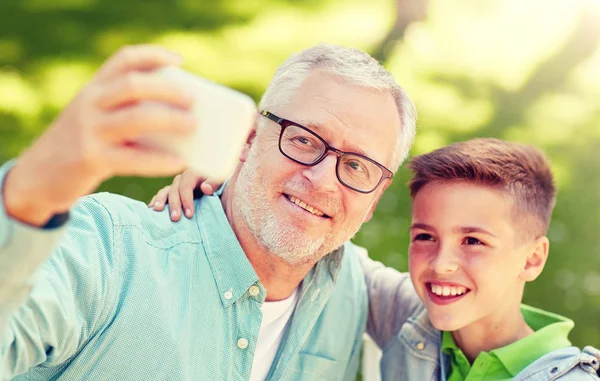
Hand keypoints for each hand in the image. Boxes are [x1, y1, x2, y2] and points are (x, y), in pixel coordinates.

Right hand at [3, 45, 194, 225]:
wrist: (39, 175)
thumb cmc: (82, 144)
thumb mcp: (94, 118)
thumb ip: (124, 112)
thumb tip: (182, 120)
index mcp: (93, 88)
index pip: (124, 60)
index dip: (153, 56)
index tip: (179, 61)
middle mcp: (90, 104)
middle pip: (132, 85)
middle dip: (167, 89)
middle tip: (192, 99)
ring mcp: (89, 131)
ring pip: (135, 119)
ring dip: (169, 120)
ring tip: (193, 125)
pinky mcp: (91, 159)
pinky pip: (133, 159)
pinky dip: (159, 160)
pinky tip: (179, 162)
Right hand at [147, 169, 222, 220]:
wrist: (213, 183)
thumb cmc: (217, 183)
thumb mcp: (219, 180)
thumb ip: (214, 183)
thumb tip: (205, 188)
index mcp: (192, 174)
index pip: (186, 186)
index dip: (186, 200)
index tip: (189, 215)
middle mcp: (181, 179)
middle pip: (174, 191)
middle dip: (175, 205)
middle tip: (175, 219)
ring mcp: (174, 185)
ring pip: (165, 192)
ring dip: (161, 201)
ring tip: (157, 210)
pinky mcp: (170, 192)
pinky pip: (160, 196)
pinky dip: (156, 202)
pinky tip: (151, 210)